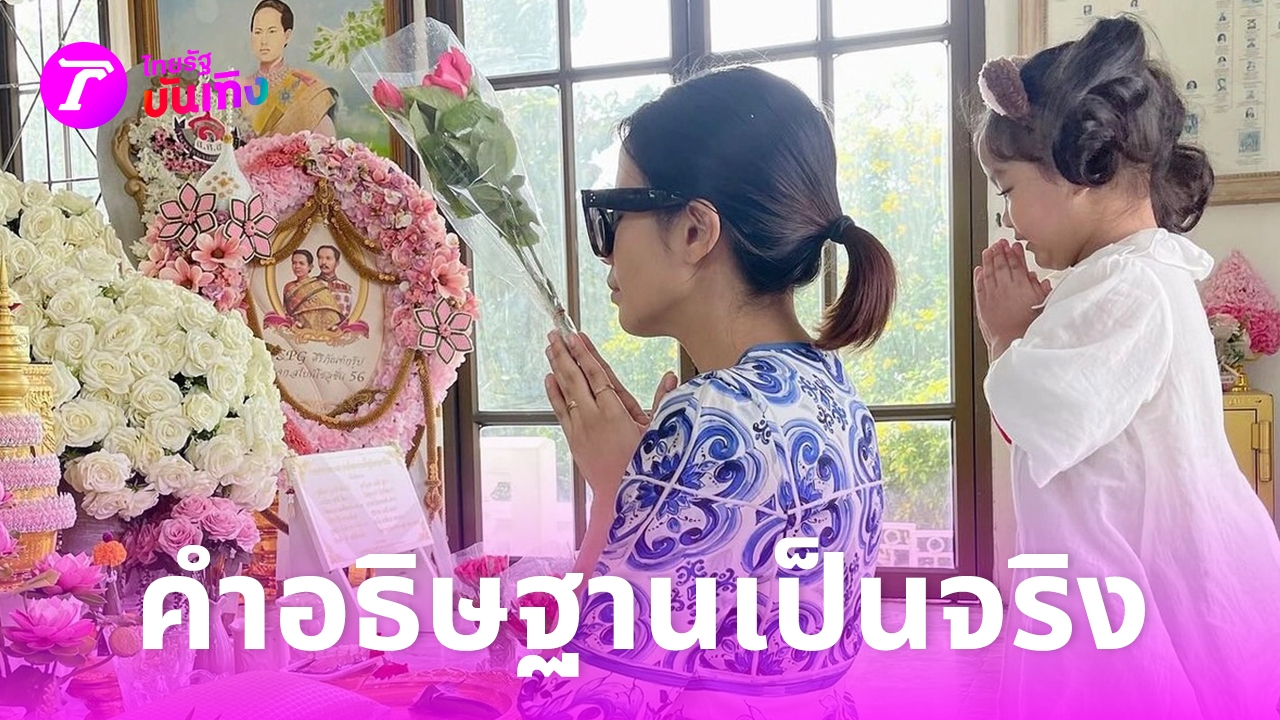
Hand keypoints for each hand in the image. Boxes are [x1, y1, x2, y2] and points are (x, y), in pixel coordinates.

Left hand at [545, 332, 675, 497]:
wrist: (623, 498)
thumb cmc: (645, 467)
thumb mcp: (660, 433)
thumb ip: (664, 400)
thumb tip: (671, 376)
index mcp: (615, 413)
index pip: (597, 375)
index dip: (585, 354)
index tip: (576, 337)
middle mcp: (593, 418)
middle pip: (575, 378)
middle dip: (564, 353)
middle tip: (555, 333)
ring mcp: (580, 428)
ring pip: (564, 391)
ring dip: (556, 367)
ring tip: (549, 347)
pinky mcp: (574, 439)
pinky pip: (560, 410)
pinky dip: (554, 393)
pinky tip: (549, 379)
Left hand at [974, 239, 1050, 357]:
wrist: (1012, 341)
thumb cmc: (1029, 327)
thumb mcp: (1042, 305)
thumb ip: (1040, 289)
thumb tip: (1036, 278)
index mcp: (1021, 287)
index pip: (1017, 265)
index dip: (1015, 253)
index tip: (1013, 245)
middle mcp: (1005, 289)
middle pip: (1001, 265)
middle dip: (1000, 252)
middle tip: (999, 243)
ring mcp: (992, 296)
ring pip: (989, 272)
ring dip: (989, 260)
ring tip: (989, 251)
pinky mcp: (982, 305)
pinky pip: (979, 286)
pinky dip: (978, 277)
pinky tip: (979, 270)